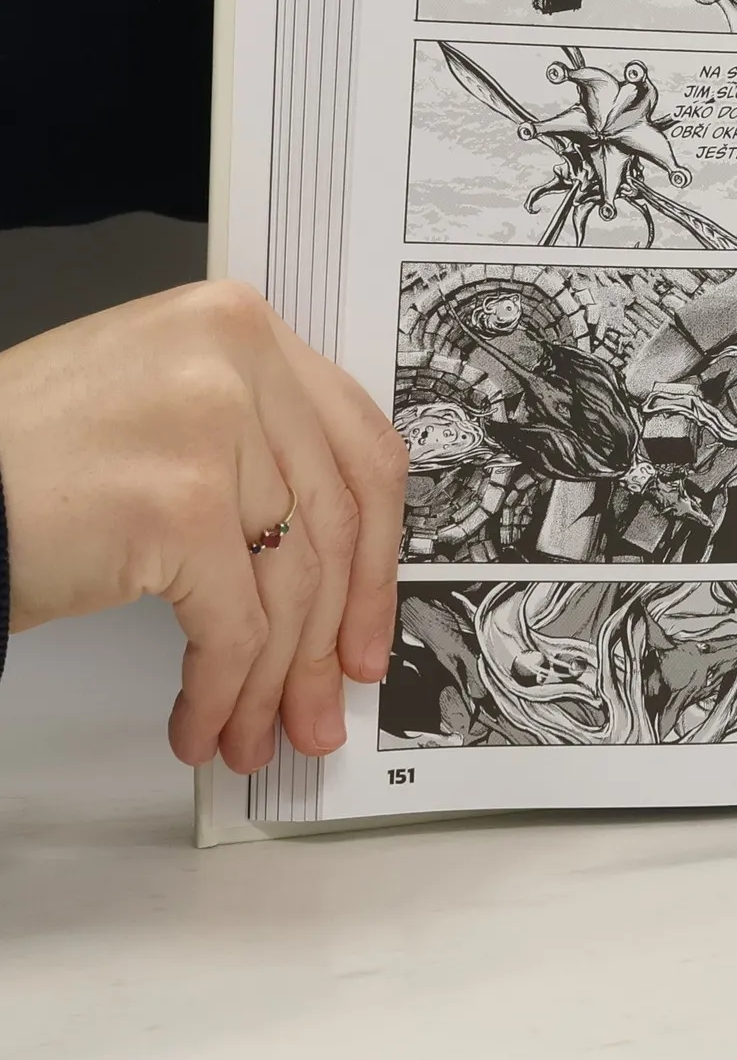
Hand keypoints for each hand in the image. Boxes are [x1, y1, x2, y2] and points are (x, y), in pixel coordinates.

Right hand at [0, 281, 408, 770]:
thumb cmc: (22, 459)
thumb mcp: (167, 411)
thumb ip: (258, 453)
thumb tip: (338, 575)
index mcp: (243, 325)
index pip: (359, 448)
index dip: (378, 552)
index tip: (370, 625)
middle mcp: (237, 359)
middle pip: (333, 522)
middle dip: (331, 634)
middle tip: (326, 704)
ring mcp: (210, 428)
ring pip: (289, 583)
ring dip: (275, 679)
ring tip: (259, 734)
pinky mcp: (175, 506)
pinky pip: (232, 626)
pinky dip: (223, 689)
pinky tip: (204, 724)